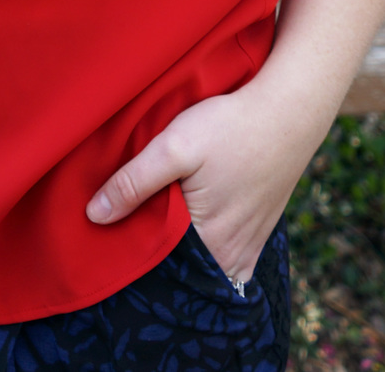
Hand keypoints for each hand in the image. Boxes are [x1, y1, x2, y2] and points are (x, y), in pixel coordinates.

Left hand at [82, 78, 326, 284]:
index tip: (111, 247)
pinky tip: (187, 226)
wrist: (289, 111)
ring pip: (202, 266)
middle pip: (183, 273)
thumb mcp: (174, 147)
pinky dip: (203, 248)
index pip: (161, 274)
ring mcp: (249, 248)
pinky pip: (224, 256)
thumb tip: (95, 216)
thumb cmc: (231, 127)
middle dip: (155, 261)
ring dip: (179, 253)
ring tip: (153, 229)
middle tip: (128, 235)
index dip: (134, 262)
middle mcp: (234, 258)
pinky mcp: (258, 234)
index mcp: (211, 245)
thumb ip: (134, 182)